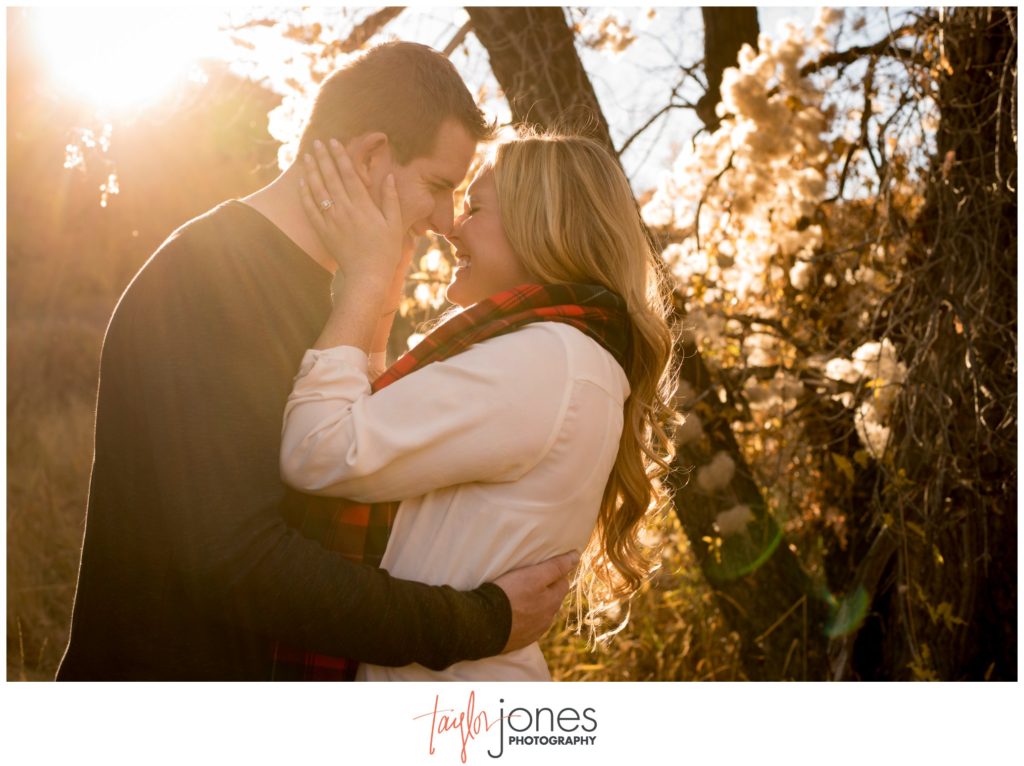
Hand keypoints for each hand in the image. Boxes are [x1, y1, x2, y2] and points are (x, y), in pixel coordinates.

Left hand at [299, 138, 403, 286]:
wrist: (368, 276)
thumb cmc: (385, 251)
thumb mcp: (394, 224)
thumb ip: (391, 199)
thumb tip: (389, 176)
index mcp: (364, 206)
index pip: (349, 175)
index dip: (340, 156)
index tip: (334, 142)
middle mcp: (345, 210)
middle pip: (331, 178)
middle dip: (323, 158)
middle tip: (316, 143)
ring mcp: (332, 221)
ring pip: (318, 191)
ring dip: (311, 171)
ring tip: (306, 156)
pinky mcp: (324, 232)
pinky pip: (311, 210)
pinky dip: (305, 194)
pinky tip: (302, 182)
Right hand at [493, 550, 579, 652]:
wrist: (483, 624)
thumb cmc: (509, 595)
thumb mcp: (533, 575)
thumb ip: (556, 567)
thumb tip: (576, 556)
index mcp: (553, 601)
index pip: (564, 582)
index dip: (556, 573)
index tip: (543, 567)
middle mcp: (547, 619)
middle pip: (553, 600)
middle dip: (547, 590)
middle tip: (529, 580)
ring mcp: (534, 632)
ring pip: (541, 614)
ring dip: (535, 606)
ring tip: (519, 597)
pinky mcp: (519, 640)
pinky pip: (527, 627)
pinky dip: (524, 619)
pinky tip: (512, 614)